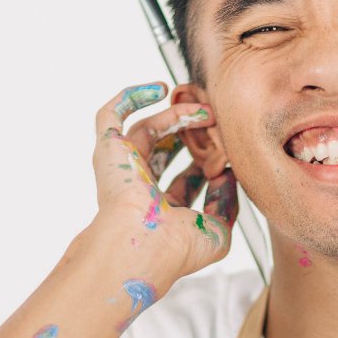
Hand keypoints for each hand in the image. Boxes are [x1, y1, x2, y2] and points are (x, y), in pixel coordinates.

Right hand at [90, 81, 238, 284]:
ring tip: (207, 110)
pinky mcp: (109, 148)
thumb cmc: (176, 249)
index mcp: (161, 209)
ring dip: (177, 115)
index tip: (229, 155)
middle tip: (217, 121)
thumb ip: (226, 204)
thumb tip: (228, 177)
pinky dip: (133, 96)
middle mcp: (138, 187)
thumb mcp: (218, 231)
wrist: (142, 245)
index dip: (208, 165)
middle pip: (167, 150)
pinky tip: (161, 88)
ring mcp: (122, 166)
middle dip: (193, 134)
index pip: (185, 181)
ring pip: (148, 128)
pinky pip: (112, 113)